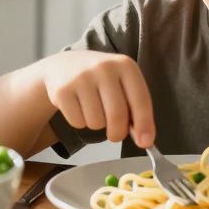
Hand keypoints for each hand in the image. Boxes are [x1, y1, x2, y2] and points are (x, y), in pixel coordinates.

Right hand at [34, 50, 154, 147]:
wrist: (64, 65)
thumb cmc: (100, 79)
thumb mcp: (122, 84)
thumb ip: (135, 109)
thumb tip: (144, 139)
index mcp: (125, 65)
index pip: (140, 100)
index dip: (144, 124)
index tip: (146, 143)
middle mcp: (104, 68)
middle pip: (117, 115)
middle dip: (118, 133)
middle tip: (115, 134)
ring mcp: (81, 77)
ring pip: (96, 122)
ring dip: (96, 124)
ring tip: (92, 109)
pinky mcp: (62, 90)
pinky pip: (77, 122)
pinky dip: (79, 122)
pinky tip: (78, 106)